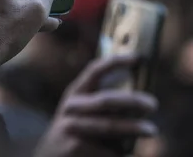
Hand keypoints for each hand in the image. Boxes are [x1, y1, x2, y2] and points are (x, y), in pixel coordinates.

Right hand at [35, 55, 158, 156]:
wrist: (51, 155)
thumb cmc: (76, 130)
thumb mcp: (81, 110)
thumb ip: (102, 102)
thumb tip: (138, 99)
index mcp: (75, 93)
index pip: (94, 71)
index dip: (115, 62)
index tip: (137, 57)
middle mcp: (71, 107)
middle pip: (106, 100)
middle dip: (132, 101)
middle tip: (153, 104)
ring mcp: (72, 128)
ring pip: (109, 126)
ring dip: (133, 128)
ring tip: (151, 130)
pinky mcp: (76, 148)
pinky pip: (107, 148)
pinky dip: (121, 151)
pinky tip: (125, 152)